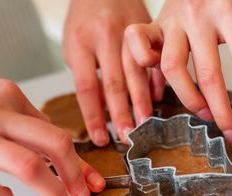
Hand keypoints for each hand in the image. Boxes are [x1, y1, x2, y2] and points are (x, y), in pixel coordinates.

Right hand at [0, 72, 104, 195]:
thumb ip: (20, 122)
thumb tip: (57, 153)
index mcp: (7, 96)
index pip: (55, 131)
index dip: (80, 161)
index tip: (91, 180)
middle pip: (53, 144)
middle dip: (76, 174)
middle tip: (80, 194)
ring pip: (26, 165)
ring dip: (52, 188)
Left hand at [63, 0, 165, 145]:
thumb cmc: (84, 20)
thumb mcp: (74, 47)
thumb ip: (87, 77)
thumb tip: (101, 110)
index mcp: (81, 41)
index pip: (87, 87)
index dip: (94, 116)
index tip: (101, 138)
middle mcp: (105, 35)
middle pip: (114, 83)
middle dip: (122, 114)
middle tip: (127, 137)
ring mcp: (128, 30)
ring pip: (137, 72)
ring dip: (142, 101)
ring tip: (144, 123)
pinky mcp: (147, 27)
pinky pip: (155, 58)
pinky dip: (157, 81)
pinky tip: (158, 98)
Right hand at [125, 0, 231, 143]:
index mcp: (231, 10)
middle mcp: (199, 15)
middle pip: (209, 73)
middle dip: (221, 111)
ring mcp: (172, 20)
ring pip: (172, 68)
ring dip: (189, 99)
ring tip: (204, 113)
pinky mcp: (153, 25)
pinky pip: (138, 47)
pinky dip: (144, 68)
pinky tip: (158, 88)